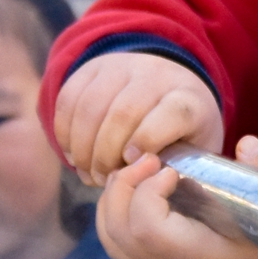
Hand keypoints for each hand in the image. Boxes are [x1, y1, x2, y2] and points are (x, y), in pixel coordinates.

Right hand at [53, 52, 225, 186]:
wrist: (167, 82)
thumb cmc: (181, 130)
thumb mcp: (193, 150)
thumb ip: (176, 169)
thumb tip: (146, 192)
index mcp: (188, 98)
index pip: (172, 113)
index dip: (148, 140)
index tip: (132, 164)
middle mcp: (156, 75)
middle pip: (123, 113)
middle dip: (106, 154)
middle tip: (101, 179)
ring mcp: (122, 66)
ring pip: (91, 106)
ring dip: (82, 147)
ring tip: (86, 171)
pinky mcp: (92, 67)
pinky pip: (68, 98)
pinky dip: (64, 132)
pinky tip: (73, 153)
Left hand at [95, 136, 257, 258]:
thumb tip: (244, 144)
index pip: (147, 228)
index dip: (147, 191)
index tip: (172, 170)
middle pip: (118, 235)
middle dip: (121, 189)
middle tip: (148, 161)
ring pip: (115, 245)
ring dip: (114, 202)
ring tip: (140, 174)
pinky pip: (125, 251)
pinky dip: (119, 218)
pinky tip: (144, 195)